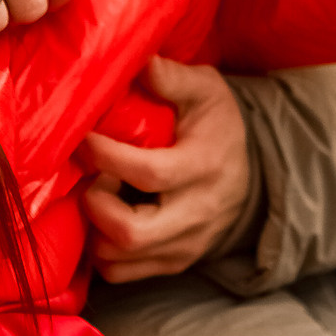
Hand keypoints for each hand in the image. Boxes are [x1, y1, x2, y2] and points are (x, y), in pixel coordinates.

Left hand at [83, 57, 254, 284]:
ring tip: (100, 197)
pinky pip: (124, 274)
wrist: (251, 173)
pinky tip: (105, 221)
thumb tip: (139, 62)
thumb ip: (172, 78)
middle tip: (90, 180)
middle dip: (96, 207)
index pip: (149, 173)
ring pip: (121, 260)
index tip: (84, 138)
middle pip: (132, 234)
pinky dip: (103, 252)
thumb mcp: (205, 90)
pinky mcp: (174, 263)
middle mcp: (196, 213)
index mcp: (203, 166)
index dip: (106, 157)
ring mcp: (185, 245)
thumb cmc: (216, 124)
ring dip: (95, 230)